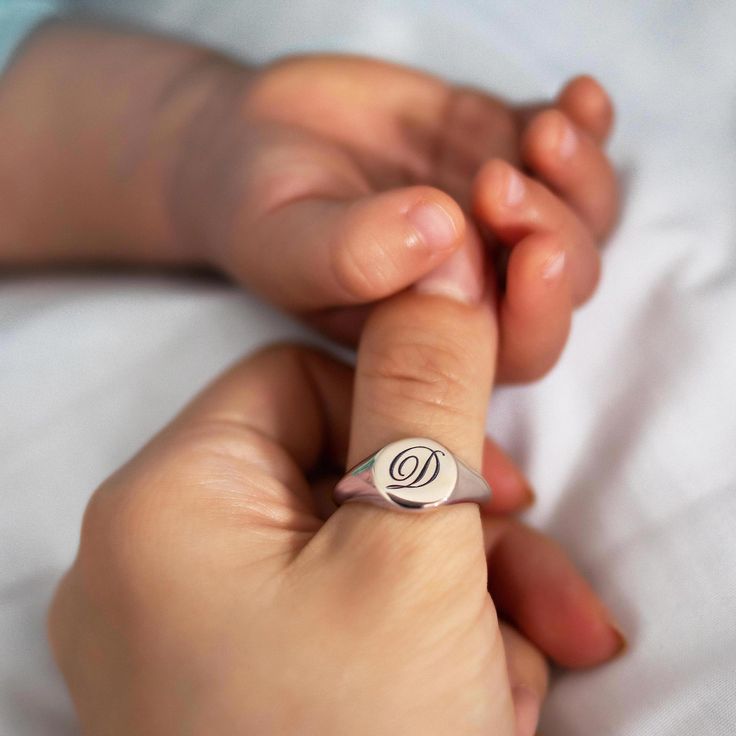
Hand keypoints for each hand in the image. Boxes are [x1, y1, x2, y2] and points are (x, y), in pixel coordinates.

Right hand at [0, 24, 617, 380]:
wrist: (257, 142)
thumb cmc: (262, 215)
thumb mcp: (285, 246)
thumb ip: (352, 256)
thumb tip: (443, 229)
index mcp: (434, 331)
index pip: (513, 351)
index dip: (539, 314)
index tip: (530, 254)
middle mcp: (478, 279)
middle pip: (563, 281)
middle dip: (551, 232)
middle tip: (494, 182)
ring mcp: (496, 214)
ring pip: (583, 216)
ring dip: (581, 177)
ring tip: (541, 134)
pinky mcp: (500, 145)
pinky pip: (569, 145)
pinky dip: (589, 125)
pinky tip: (580, 97)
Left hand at [49, 281, 622, 734]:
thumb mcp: (416, 551)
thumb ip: (428, 390)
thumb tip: (439, 264)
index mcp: (166, 503)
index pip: (296, 378)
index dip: (400, 411)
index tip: (487, 480)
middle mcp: (160, 560)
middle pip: (338, 471)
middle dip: (453, 528)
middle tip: (533, 586)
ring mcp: (196, 631)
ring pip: (360, 551)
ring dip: (461, 601)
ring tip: (519, 678)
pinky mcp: (244, 687)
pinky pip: (347, 617)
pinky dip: (425, 649)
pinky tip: (482, 710)